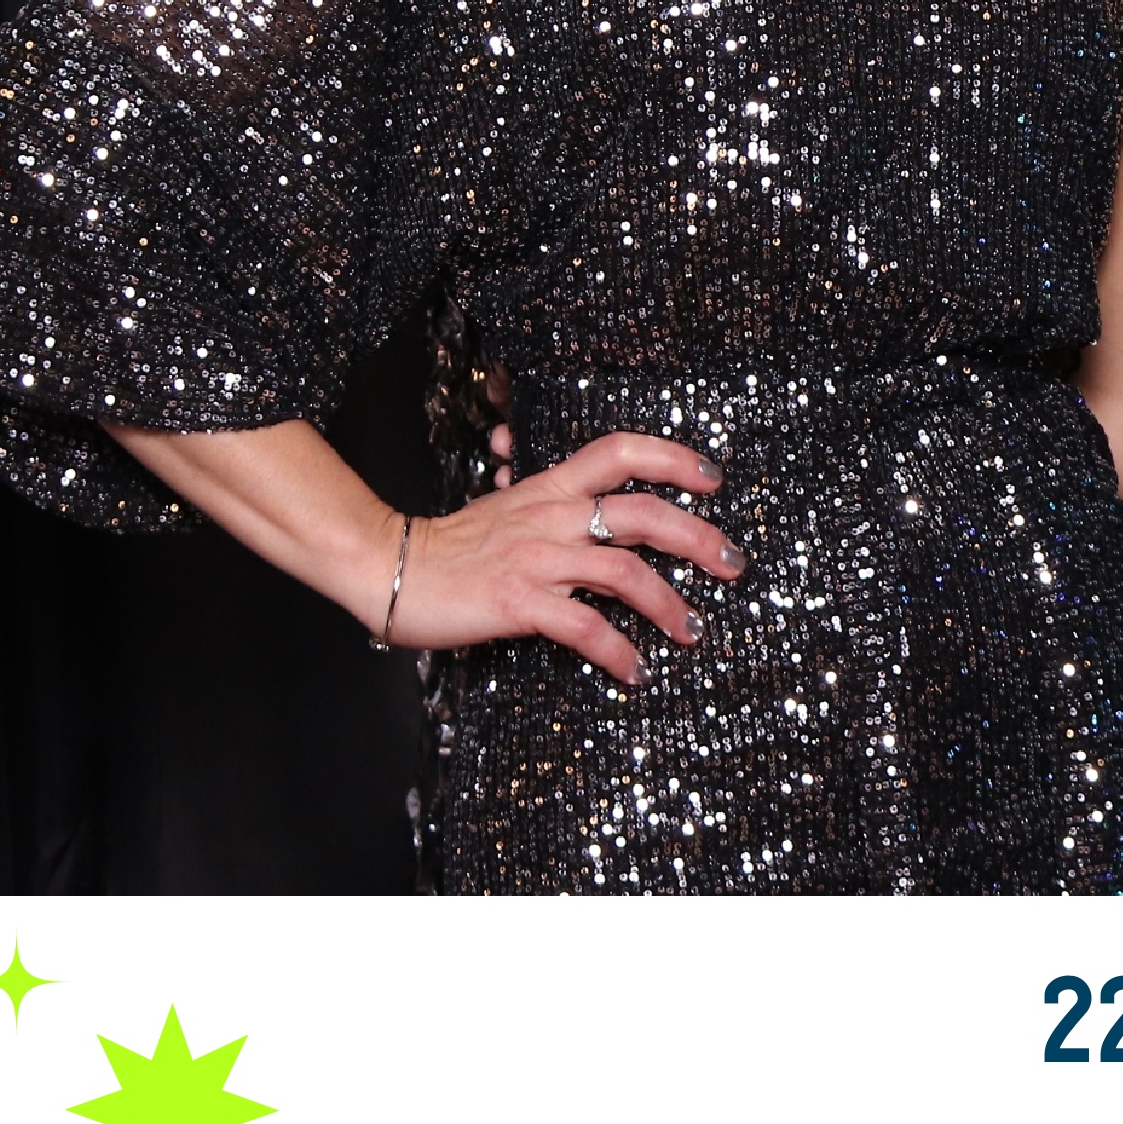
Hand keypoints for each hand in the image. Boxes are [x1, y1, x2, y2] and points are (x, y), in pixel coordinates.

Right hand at [384, 430, 743, 685]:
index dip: (673, 457)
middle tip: (732, 563)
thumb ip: (553, 505)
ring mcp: (538, 559)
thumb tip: (596, 510)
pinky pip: (584, 627)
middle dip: (699, 539)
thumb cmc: (453, 546)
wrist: (390, 567)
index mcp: (552, 489)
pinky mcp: (520, 602)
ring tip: (693, 630)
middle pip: (644, 514)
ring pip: (625, 573)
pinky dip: (618, 652)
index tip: (713, 478)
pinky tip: (635, 671)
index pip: (620, 452)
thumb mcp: (510, 508)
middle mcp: (553, 517)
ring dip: (670, 606)